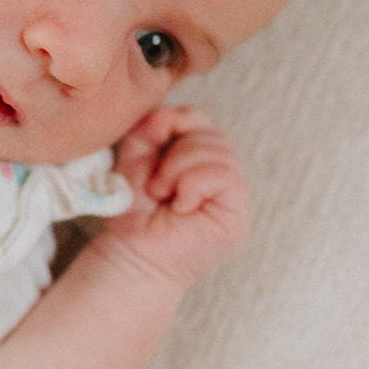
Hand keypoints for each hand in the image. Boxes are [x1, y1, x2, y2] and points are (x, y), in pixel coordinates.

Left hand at [94, 106, 249, 291]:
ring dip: (181, 169)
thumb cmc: (135, 212)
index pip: (201, 120)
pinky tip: (181, 205)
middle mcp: (223, 176)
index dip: (175, 123)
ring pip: (219, 153)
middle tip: (157, 183)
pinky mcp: (237, 215)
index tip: (151, 145)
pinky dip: (193, 183)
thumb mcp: (136, 159)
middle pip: (212, 134)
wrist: (131, 254)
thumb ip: (148, 129)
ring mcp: (234, 197)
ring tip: (165, 194)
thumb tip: (166, 115)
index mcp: (201, 160)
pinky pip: (224, 175)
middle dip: (176, 152)